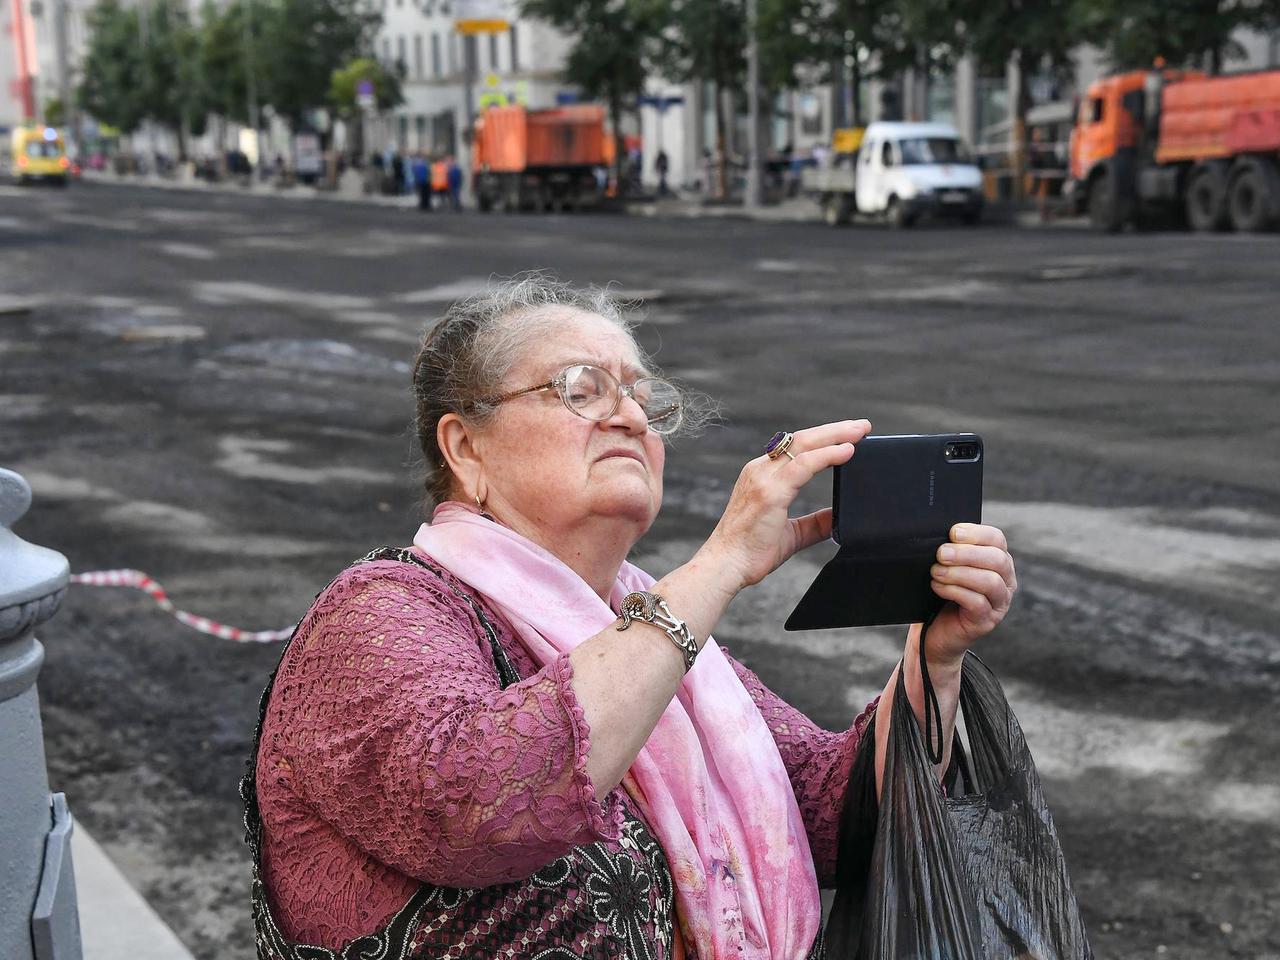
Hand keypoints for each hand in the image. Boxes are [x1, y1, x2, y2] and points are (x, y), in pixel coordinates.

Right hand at [701, 420, 872, 592]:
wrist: (726, 566)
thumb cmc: (750, 551)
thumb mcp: (791, 533)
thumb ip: (815, 522)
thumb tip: (837, 517)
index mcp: (762, 476)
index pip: (796, 448)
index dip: (823, 439)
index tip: (849, 435)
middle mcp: (760, 470)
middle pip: (802, 439)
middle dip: (835, 430)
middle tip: (863, 425)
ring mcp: (763, 479)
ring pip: (804, 445)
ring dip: (835, 436)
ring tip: (860, 431)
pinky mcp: (770, 492)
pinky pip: (803, 466)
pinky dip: (827, 456)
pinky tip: (846, 452)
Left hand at [925, 523, 1016, 665]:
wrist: (936, 630)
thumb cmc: (942, 592)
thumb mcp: (949, 567)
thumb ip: (952, 550)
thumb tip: (940, 535)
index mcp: (998, 560)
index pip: (997, 539)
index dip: (976, 533)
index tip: (952, 533)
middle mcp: (1005, 580)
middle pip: (997, 559)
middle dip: (966, 553)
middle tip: (941, 554)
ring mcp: (999, 603)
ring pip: (990, 581)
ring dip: (959, 573)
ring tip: (936, 572)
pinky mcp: (987, 621)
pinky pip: (977, 603)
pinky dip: (955, 591)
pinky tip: (938, 587)